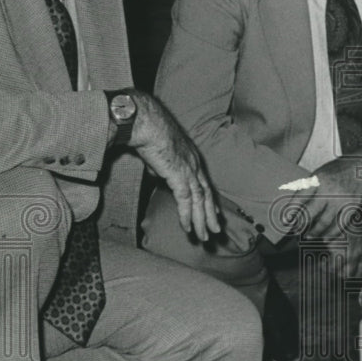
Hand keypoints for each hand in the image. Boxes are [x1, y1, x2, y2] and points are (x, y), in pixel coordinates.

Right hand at [125, 92, 219, 241]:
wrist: (146, 123)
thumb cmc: (149, 133)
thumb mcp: (158, 155)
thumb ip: (161, 167)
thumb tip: (159, 175)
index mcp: (192, 159)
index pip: (205, 184)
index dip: (210, 201)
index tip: (215, 214)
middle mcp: (195, 166)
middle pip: (206, 196)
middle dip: (210, 215)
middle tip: (215, 231)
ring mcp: (189, 171)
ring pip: (200, 202)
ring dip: (202, 221)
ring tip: (205, 237)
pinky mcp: (179, 176)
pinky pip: (186, 201)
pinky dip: (187, 216)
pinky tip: (188, 228)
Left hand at [285, 154, 361, 241]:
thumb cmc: (343, 168)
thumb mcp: (323, 171)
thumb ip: (311, 186)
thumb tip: (299, 206)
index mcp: (318, 178)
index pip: (300, 197)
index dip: (291, 211)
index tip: (285, 221)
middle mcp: (328, 190)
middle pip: (310, 213)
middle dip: (301, 225)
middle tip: (296, 231)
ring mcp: (341, 199)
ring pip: (324, 222)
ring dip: (315, 232)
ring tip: (310, 236)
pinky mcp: (352, 207)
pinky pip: (339, 225)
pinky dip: (331, 234)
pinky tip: (326, 237)